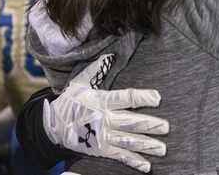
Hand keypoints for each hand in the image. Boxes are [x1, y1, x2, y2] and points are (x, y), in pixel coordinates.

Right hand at [43, 54, 168, 172]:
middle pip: (130, 122)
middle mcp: (104, 120)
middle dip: (150, 125)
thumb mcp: (80, 83)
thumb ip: (96, 70)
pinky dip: (134, 161)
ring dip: (147, 145)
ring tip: (163, 149)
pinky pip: (120, 156)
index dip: (141, 97)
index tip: (157, 97)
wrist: (52, 126)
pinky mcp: (101, 150)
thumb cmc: (70, 101)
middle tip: (166, 127)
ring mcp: (103, 136)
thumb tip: (109, 55)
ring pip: (128, 141)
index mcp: (101, 101)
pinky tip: (147, 165)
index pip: (124, 98)